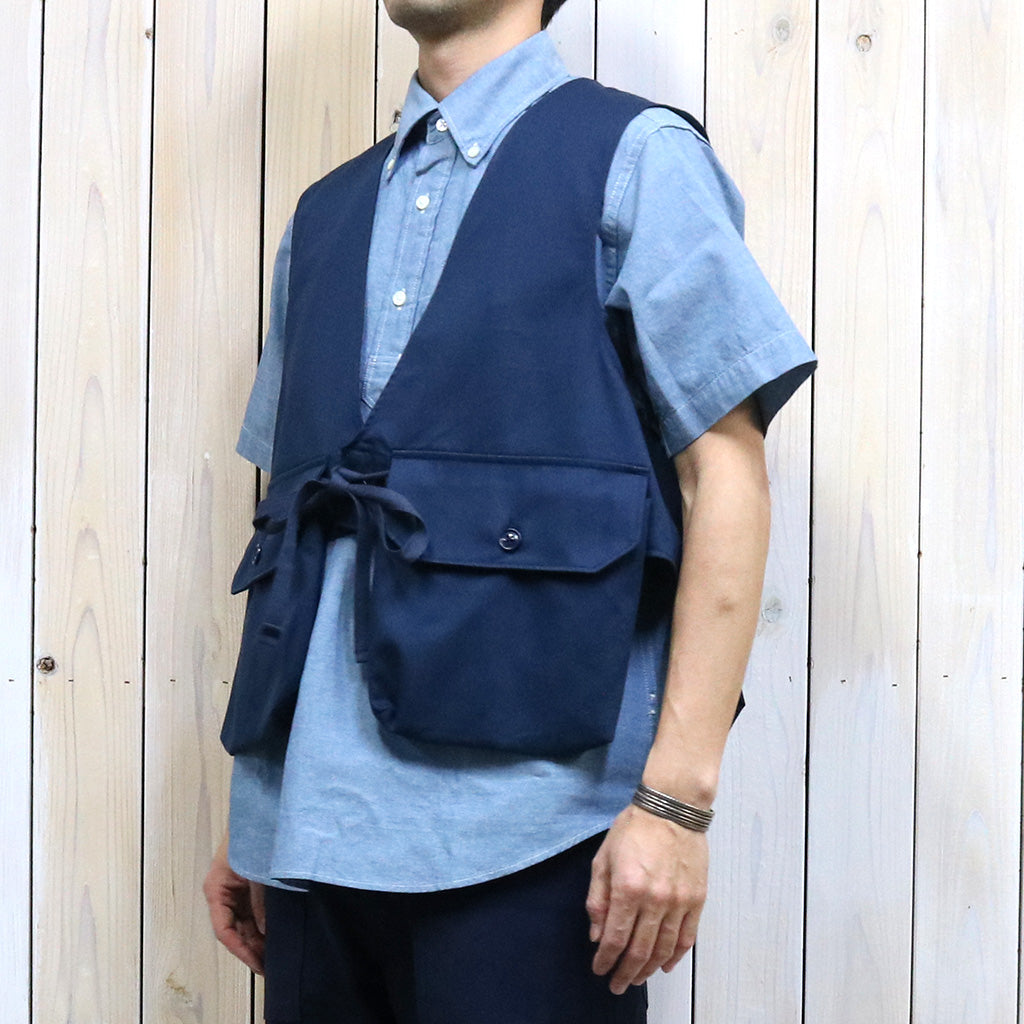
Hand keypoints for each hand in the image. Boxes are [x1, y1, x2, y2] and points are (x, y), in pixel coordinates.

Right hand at [203, 832, 266, 974]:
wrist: (261, 810)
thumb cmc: (252, 836)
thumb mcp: (256, 872)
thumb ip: (260, 902)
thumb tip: (267, 932)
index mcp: (216, 889)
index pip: (224, 930)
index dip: (242, 950)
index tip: (258, 964)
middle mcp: (223, 893)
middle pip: (235, 930)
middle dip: (252, 949)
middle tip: (272, 967)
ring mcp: (235, 890)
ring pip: (245, 923)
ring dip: (258, 939)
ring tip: (276, 957)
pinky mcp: (247, 886)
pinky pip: (253, 911)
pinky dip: (263, 925)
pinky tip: (276, 935)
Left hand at [586, 804, 707, 993]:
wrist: (672, 808)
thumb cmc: (634, 828)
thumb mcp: (603, 858)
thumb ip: (598, 898)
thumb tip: (597, 933)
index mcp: (627, 888)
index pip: (615, 938)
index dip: (605, 960)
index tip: (599, 970)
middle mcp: (654, 900)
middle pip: (639, 950)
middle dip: (625, 973)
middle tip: (617, 984)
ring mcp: (679, 902)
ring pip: (663, 949)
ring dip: (648, 969)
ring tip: (637, 978)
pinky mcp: (696, 899)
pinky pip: (686, 937)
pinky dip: (675, 956)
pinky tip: (665, 965)